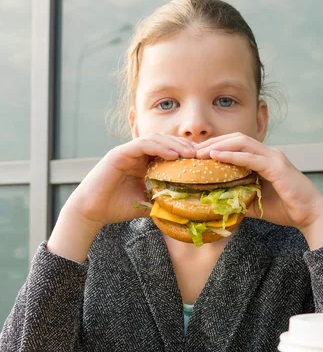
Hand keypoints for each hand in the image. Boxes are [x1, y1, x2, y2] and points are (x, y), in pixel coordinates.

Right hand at [62, 134, 195, 227]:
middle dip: (184, 147)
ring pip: (155, 140)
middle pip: (164, 142)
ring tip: (190, 154)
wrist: (91, 211)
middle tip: (201, 155)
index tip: (201, 162)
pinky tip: (173, 156)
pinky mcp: (119, 153)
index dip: (185, 154)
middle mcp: (136, 154)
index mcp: (143, 163)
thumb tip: (185, 207)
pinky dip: (159, 148)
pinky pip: (142, 145)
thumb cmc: (116, 208)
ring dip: (175, 145)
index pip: (167, 151)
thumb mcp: (146, 203)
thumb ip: (161, 199)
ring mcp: (127, 152)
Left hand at [196, 133, 322, 249]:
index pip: (235, 146)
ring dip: (219, 146)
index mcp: (262, 160)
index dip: (215, 147)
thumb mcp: (255, 204)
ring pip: (242, 143)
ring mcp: (273, 158)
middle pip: (235, 139)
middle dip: (212, 142)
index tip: (196, 155)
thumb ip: (239, 199)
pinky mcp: (277, 166)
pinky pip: (251, 157)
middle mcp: (268, 154)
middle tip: (192, 151)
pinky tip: (217, 157)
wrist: (310, 215)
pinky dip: (233, 155)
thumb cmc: (286, 209)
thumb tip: (217, 204)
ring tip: (200, 152)